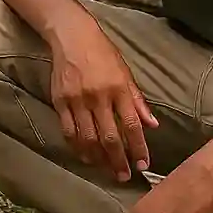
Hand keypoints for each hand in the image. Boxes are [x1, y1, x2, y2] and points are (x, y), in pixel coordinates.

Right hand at [49, 19, 158, 180]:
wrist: (72, 36)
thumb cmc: (103, 53)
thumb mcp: (126, 74)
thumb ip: (137, 101)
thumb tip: (152, 125)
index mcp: (119, 90)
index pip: (132, 126)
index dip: (138, 148)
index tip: (143, 165)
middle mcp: (98, 97)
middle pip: (110, 137)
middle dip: (118, 160)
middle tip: (124, 176)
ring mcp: (77, 100)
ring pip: (88, 138)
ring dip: (98, 158)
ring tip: (105, 169)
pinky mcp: (59, 101)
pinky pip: (68, 130)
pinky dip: (77, 146)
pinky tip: (84, 156)